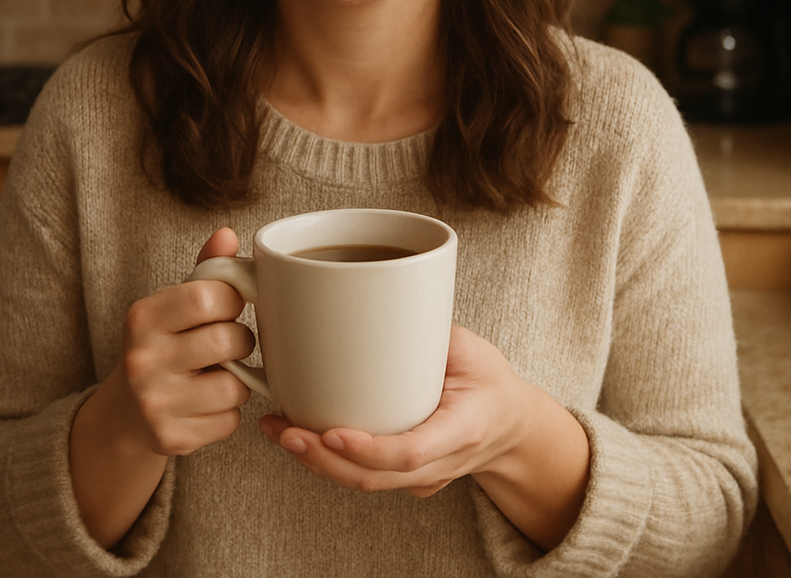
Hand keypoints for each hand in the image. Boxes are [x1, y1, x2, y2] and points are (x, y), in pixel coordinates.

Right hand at [69, 227, 254, 547]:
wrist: (125, 412)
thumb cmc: (162, 344)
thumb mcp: (173, 303)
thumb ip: (206, 269)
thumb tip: (228, 234)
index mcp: (142, 317)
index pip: (209, 295)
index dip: (232, 299)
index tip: (229, 305)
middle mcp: (143, 359)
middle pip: (229, 341)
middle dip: (240, 340)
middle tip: (229, 342)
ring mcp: (155, 403)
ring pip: (235, 386)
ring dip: (238, 379)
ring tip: (219, 373)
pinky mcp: (171, 439)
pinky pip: (229, 421)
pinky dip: (228, 412)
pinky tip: (208, 403)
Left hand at [258, 325, 589, 549]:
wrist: (512, 425)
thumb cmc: (490, 381)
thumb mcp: (473, 348)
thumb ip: (432, 334)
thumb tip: (378, 306)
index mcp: (463, 430)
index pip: (411, 451)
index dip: (369, 449)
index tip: (332, 432)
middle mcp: (441, 463)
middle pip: (376, 478)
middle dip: (324, 459)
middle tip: (285, 431)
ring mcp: (422, 478)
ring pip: (364, 483)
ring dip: (316, 461)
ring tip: (278, 431)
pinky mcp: (405, 477)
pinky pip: (364, 477)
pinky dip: (329, 460)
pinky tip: (297, 435)